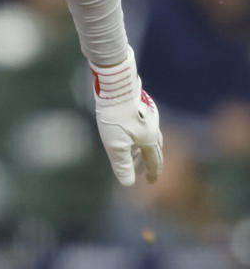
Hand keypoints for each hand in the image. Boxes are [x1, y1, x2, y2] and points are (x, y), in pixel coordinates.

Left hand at [91, 50, 163, 186]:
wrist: (116, 85)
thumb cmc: (115, 117)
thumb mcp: (115, 146)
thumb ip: (122, 165)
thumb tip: (128, 183)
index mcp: (149, 139)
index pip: (153, 161)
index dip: (152, 173)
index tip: (150, 181)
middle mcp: (153, 127)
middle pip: (154, 149)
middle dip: (148, 162)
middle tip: (143, 172)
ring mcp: (149, 115)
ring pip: (151, 137)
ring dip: (144, 149)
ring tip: (136, 155)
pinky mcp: (142, 105)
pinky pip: (145, 126)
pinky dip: (141, 136)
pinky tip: (133, 132)